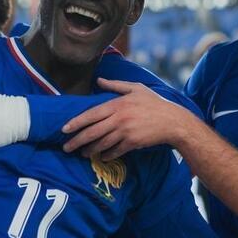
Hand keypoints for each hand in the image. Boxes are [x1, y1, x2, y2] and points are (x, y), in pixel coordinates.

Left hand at [61, 79, 187, 160]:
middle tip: (66, 148)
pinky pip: (115, 151)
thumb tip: (98, 80)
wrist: (172, 121)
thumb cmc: (154, 103)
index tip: (64, 129)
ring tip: (82, 153)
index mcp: (117, 104)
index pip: (91, 114)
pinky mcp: (133, 143)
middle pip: (93, 132)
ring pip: (102, 143)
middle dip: (77, 141)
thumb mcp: (136, 89)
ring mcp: (126, 132)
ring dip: (90, 150)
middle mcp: (119, 119)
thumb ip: (115, 85)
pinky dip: (107, 155)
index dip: (76, 122)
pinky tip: (101, 157)